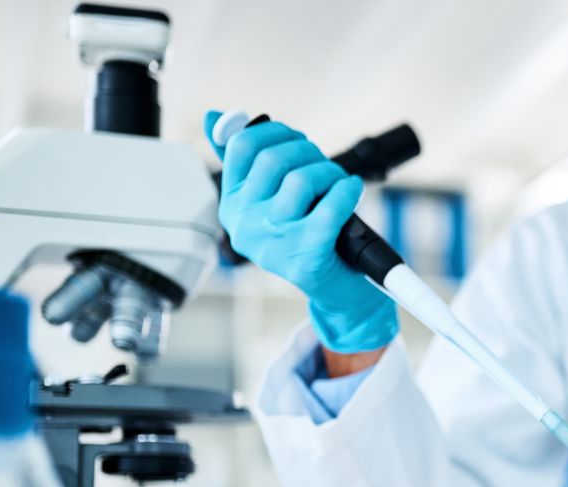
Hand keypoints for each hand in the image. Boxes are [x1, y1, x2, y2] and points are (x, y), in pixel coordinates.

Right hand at [204, 110, 397, 352]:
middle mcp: (245, 224)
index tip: (295, 139)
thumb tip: (215, 117)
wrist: (333, 289)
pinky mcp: (306, 255)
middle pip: (275, 159)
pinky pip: (331, 207)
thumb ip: (245, 161)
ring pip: (302, 179)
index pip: (242, 146)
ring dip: (330, 173)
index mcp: (232, 205)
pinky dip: (348, 191)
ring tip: (338, 183)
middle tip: (324, 165)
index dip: (275, 131)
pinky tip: (352, 190)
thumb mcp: (269, 199)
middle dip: (309, 152)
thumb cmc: (305, 237)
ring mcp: (274, 241)